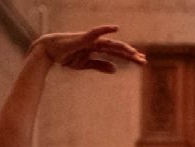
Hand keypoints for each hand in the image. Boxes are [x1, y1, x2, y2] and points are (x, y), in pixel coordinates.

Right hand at [29, 25, 145, 72]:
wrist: (50, 52)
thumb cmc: (67, 56)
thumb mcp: (86, 64)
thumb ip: (100, 65)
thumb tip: (115, 69)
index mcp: (98, 50)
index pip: (117, 53)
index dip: (129, 57)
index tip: (142, 62)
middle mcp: (97, 43)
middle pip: (118, 49)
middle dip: (131, 55)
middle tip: (144, 62)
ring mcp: (91, 40)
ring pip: (110, 43)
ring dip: (123, 48)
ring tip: (135, 53)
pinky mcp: (83, 38)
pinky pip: (95, 32)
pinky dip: (104, 29)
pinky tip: (115, 28)